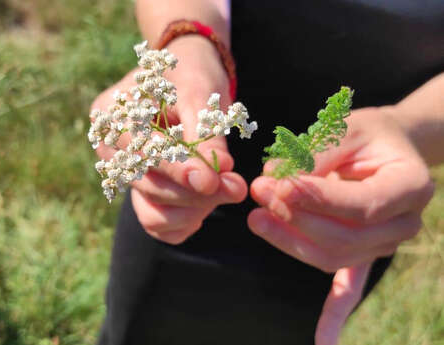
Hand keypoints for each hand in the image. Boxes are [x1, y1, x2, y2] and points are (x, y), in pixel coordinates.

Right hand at [91, 37, 246, 243]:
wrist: (188, 77)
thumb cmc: (191, 74)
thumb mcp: (199, 93)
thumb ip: (206, 134)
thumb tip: (221, 170)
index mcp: (112, 115)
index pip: (141, 152)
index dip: (177, 169)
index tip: (211, 181)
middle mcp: (111, 151)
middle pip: (148, 186)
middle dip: (196, 192)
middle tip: (236, 187)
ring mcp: (126, 177)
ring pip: (154, 211)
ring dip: (195, 207)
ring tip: (227, 187)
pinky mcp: (143, 194)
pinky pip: (159, 224)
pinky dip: (186, 221)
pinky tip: (208, 203)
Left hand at [247, 106, 434, 344]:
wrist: (388, 148)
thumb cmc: (368, 135)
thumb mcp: (346, 128)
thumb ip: (314, 153)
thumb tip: (274, 179)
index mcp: (409, 187)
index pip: (360, 205)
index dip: (316, 198)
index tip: (278, 183)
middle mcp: (402, 223)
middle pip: (344, 237)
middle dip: (295, 216)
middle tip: (259, 190)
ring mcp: (384, 244)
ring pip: (333, 257)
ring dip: (290, 240)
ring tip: (257, 216)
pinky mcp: (364, 253)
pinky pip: (350, 286)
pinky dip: (334, 314)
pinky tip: (323, 341)